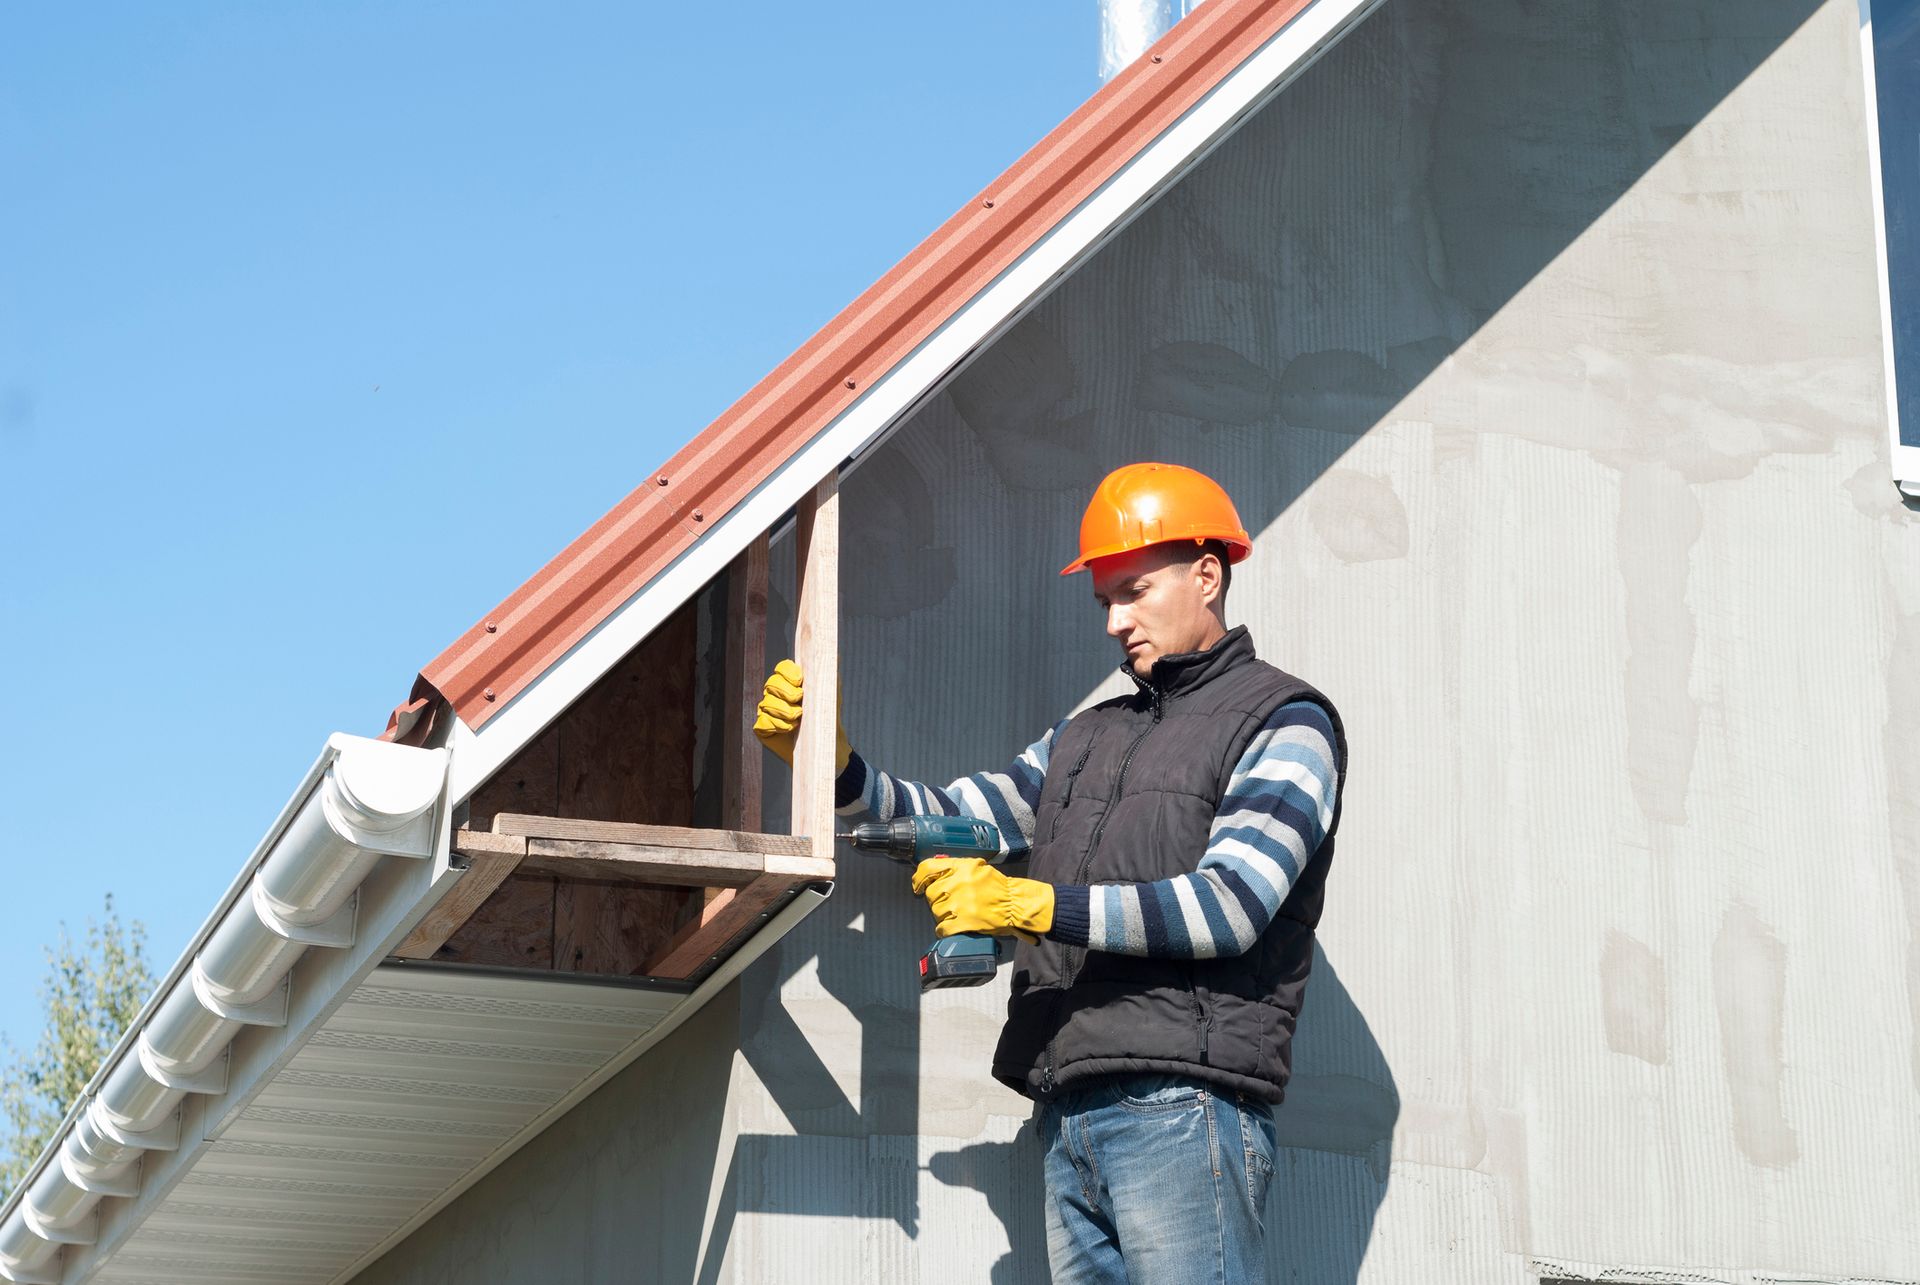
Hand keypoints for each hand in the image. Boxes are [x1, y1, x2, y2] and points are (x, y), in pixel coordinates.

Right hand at [752, 659, 851, 772]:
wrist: (824, 747)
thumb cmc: (827, 719)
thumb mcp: (831, 696)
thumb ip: (830, 675)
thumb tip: (835, 654)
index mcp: (791, 683)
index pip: (782, 668)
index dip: (787, 672)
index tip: (799, 682)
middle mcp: (777, 694)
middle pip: (771, 684)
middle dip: (786, 694)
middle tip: (800, 707)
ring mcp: (768, 710)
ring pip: (766, 703)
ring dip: (784, 713)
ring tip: (797, 722)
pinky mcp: (763, 728)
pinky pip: (762, 722)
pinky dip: (776, 726)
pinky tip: (788, 731)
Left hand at [911, 857, 1053, 943]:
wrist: (1015, 905)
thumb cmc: (997, 887)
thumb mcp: (977, 868)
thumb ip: (956, 867)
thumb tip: (934, 870)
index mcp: (961, 868)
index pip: (928, 869)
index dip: (919, 879)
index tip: (917, 886)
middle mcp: (958, 883)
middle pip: (931, 894)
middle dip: (938, 900)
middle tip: (950, 902)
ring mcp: (960, 903)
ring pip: (936, 911)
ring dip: (944, 915)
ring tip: (958, 913)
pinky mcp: (964, 922)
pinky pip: (942, 927)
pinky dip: (945, 929)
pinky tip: (954, 926)